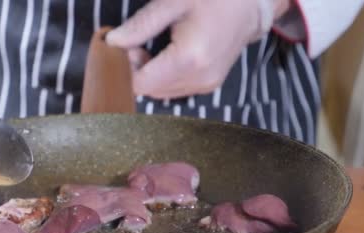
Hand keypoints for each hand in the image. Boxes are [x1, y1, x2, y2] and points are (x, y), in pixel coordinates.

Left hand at [106, 0, 291, 98]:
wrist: (251, 4)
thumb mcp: (173, 2)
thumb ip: (141, 25)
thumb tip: (112, 43)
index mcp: (189, 59)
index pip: (140, 83)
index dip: (125, 68)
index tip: (122, 47)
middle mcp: (198, 79)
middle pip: (148, 90)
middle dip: (136, 70)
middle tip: (135, 44)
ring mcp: (205, 86)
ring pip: (159, 92)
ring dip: (148, 75)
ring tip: (152, 47)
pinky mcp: (207, 86)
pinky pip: (173, 89)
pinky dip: (162, 77)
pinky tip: (166, 56)